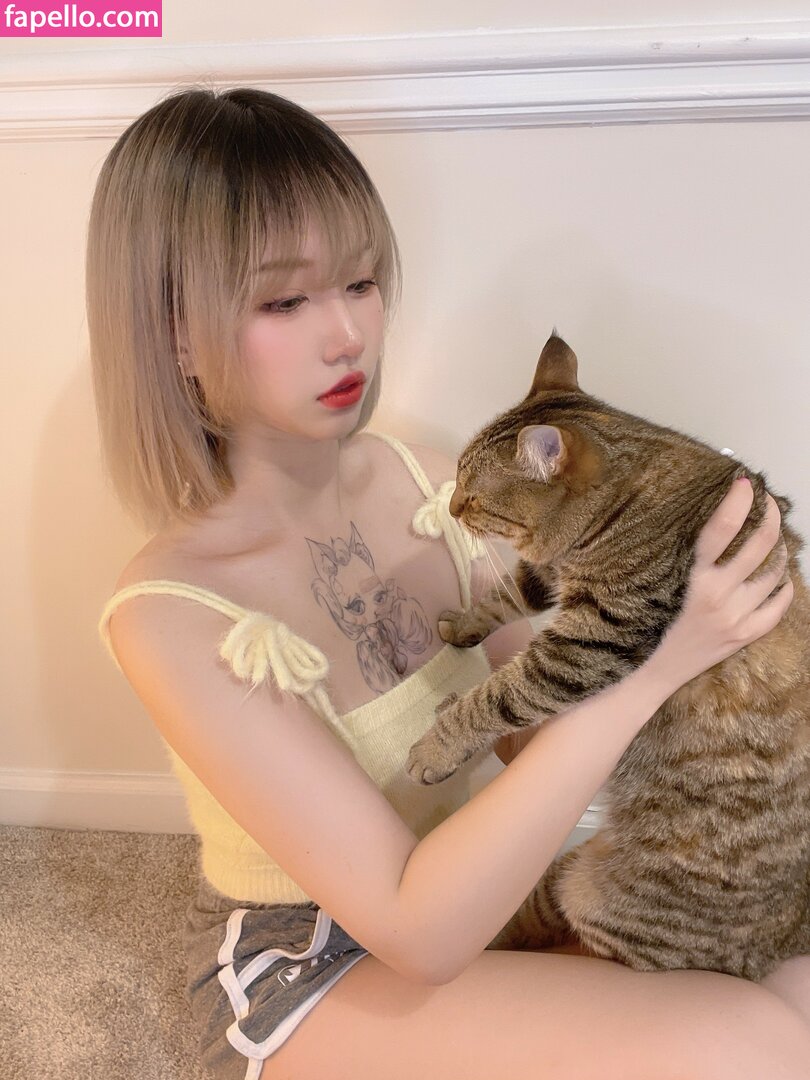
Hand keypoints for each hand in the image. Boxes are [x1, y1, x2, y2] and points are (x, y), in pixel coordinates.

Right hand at [642, 479, 792, 696]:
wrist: (654, 670)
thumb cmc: (652, 621)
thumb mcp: (663, 581)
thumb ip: (688, 556)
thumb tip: (713, 520)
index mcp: (693, 578)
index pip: (722, 528)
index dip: (737, 500)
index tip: (745, 482)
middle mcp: (717, 595)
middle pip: (760, 544)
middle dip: (771, 517)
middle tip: (769, 505)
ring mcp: (735, 617)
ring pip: (775, 573)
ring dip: (780, 552)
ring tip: (775, 543)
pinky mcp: (745, 635)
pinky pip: (778, 606)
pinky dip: (784, 589)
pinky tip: (781, 580)